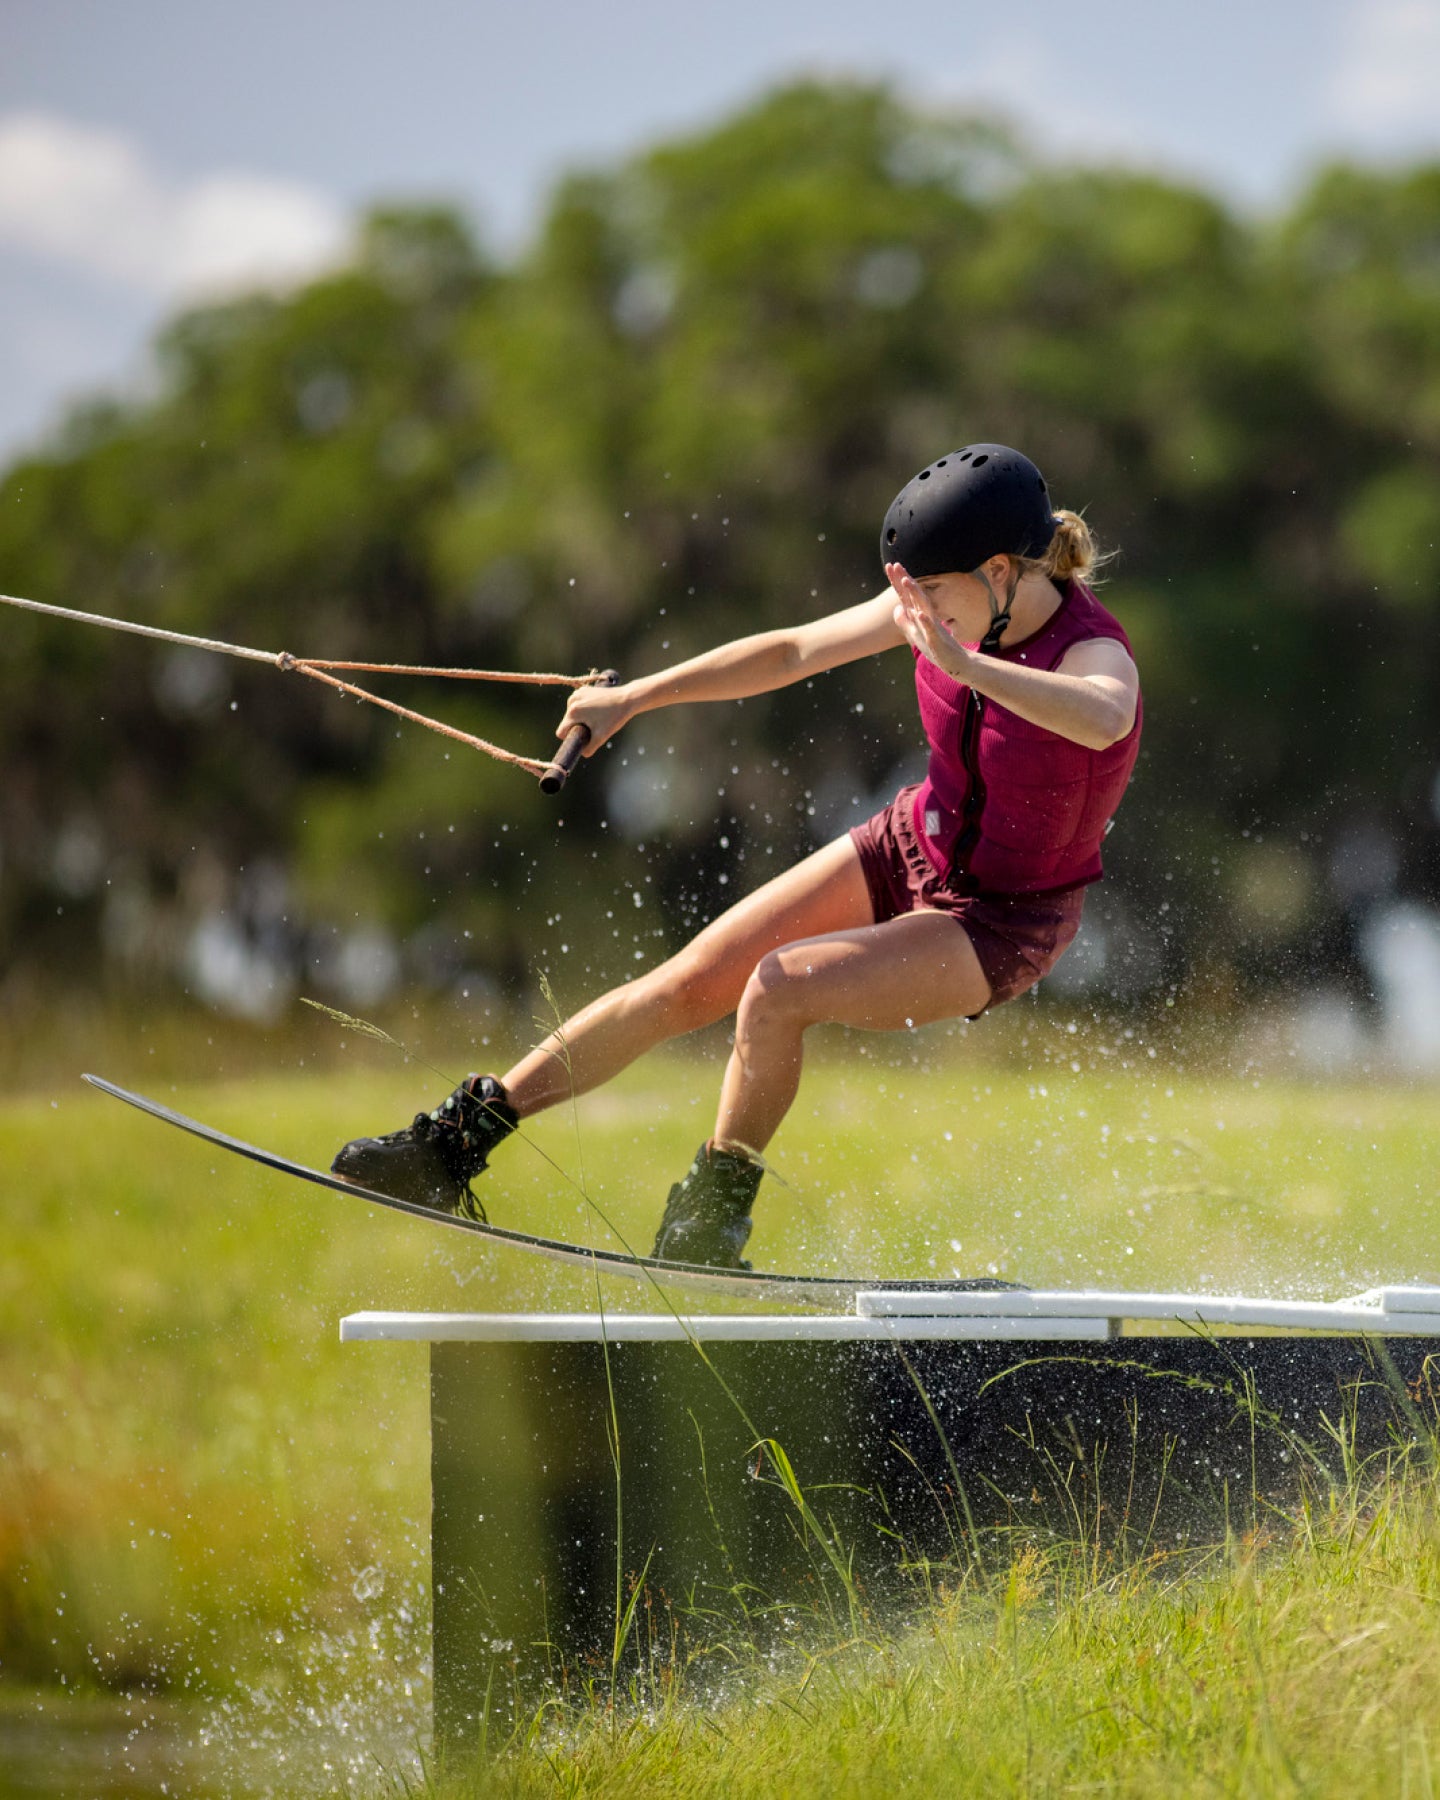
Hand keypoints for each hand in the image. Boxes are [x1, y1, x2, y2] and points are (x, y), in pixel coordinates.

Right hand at [555, 678, 634, 756]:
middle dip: (577, 727)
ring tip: (597, 717)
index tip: (582, 738)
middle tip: (595, 726)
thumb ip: (589, 749)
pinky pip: (577, 705)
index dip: (570, 738)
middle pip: (567, 723)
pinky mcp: (582, 690)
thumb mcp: (601, 737)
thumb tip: (582, 753)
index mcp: (573, 712)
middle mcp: (571, 701)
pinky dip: (584, 709)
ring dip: (580, 718)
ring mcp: (576, 694)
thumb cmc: (614, 718)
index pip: (561, 732)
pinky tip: (597, 709)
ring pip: (571, 714)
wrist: (626, 699)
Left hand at [886, 562, 971, 679]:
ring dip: (915, 594)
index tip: (889, 565)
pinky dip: (926, 621)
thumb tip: (897, 608)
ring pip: (923, 607)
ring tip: (905, 581)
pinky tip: (919, 613)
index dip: (897, 581)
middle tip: (896, 564)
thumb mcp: (915, 635)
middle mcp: (926, 616)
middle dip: (905, 580)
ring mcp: (932, 627)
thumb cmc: (936, 648)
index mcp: (919, 615)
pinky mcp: (937, 639)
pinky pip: (931, 629)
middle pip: (914, 595)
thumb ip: (905, 621)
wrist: (957, 662)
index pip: (906, 595)